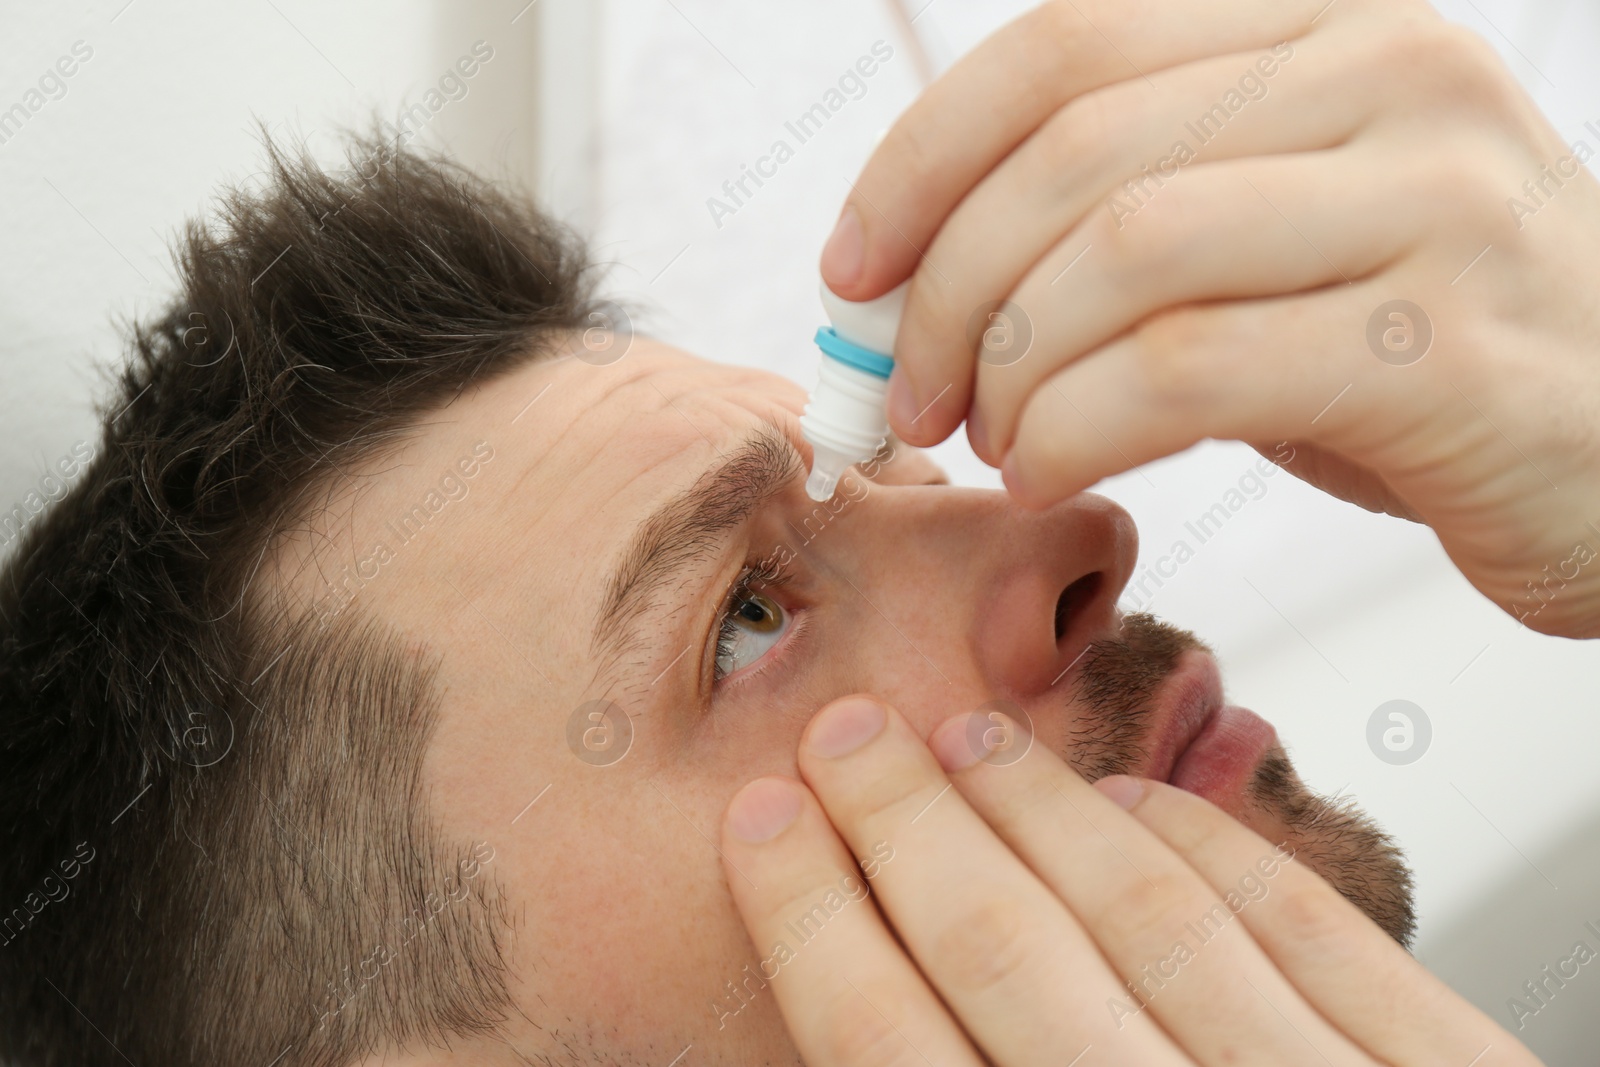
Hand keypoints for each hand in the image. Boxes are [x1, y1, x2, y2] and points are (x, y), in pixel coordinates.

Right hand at [721, 694, 1541, 1063]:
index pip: (894, 1052)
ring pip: (1148, 917)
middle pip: (1005, 955)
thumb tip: (865, 1004)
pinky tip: (1137, 802)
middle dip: (902, 828)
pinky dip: (1212, 849)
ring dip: (1036, 811)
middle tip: (844, 739)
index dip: (814, 920)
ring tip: (963, 736)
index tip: (766, 826)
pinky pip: (1312, 932)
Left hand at [821, 0, 1599, 636]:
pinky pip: (1189, 371)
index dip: (923, 162)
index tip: (852, 270)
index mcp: (1327, 23)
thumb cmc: (1417, 346)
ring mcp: (1435, 202)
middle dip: (949, 291)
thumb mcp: (1273, 242)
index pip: (1064, 48)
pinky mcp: (1448, 348)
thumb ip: (1127, 224)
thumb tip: (915, 277)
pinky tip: (1052, 474)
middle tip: (913, 393)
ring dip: (1011, 367)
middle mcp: (1391, 76)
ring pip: (1125, 256)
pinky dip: (1077, 431)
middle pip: (1077, 156)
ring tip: (994, 439)